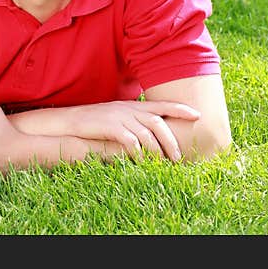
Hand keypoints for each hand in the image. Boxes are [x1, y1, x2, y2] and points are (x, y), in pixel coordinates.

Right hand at [31, 100, 199, 161]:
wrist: (71, 120)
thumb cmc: (95, 121)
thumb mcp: (117, 116)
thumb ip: (134, 120)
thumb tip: (152, 132)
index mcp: (132, 105)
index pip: (160, 105)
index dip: (180, 108)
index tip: (197, 114)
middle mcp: (129, 109)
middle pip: (158, 122)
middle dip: (171, 140)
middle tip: (179, 156)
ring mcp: (120, 117)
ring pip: (147, 133)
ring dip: (158, 150)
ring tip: (164, 163)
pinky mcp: (110, 126)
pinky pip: (130, 140)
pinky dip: (139, 152)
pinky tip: (142, 161)